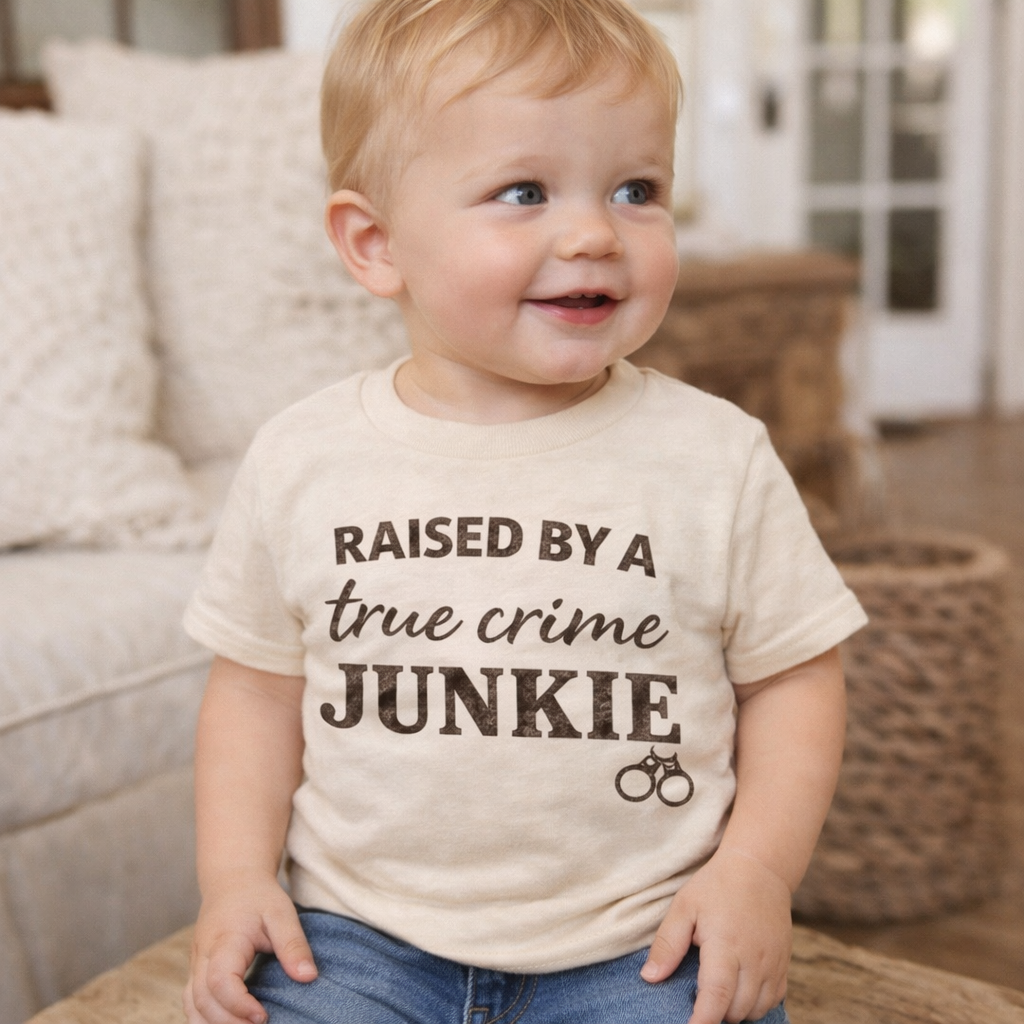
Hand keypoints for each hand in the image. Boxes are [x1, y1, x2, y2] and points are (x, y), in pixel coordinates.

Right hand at [184, 868, 316, 1023]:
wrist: (233, 880)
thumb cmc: (258, 896)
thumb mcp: (282, 913)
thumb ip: (293, 945)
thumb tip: (309, 977)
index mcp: (224, 941)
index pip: (220, 981)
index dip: (238, 1005)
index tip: (264, 1016)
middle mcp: (203, 955)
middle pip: (202, 999)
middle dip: (228, 1022)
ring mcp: (196, 964)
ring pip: (191, 1005)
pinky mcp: (196, 970)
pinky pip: (191, 1001)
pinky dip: (205, 1018)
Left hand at [640, 848, 791, 1023]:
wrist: (759, 868)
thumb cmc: (716, 886)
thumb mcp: (684, 907)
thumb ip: (668, 944)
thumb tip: (650, 977)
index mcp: (725, 944)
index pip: (717, 995)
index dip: (704, 1020)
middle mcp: (754, 958)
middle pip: (736, 1009)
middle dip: (715, 1014)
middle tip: (696, 1000)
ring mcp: (773, 963)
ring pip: (756, 1009)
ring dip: (735, 1012)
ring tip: (716, 994)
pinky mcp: (784, 964)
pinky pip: (773, 999)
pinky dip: (755, 1005)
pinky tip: (739, 991)